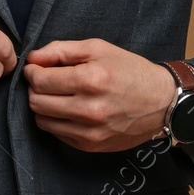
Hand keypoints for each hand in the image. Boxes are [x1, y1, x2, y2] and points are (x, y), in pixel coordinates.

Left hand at [23, 39, 176, 152]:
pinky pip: (56, 134)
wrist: (161, 102)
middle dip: (36, 88)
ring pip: (42, 120)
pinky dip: (56, 120)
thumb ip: (61, 50)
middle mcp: (88, 109)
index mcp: (90, 80)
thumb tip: (32, 58)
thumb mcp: (98, 48)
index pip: (40, 80)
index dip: (33, 71)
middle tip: (47, 80)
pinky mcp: (90, 146)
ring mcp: (89, 132)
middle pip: (36, 101)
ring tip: (58, 95)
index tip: (37, 67)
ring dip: (43, 106)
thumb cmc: (130, 71)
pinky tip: (70, 109)